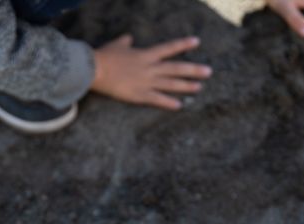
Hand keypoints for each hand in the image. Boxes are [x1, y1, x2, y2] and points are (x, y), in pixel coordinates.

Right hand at [91, 35, 211, 110]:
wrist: (95, 69)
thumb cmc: (104, 56)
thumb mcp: (117, 45)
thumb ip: (126, 42)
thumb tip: (129, 37)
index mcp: (145, 54)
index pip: (168, 48)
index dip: (183, 45)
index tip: (197, 42)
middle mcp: (150, 68)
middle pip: (176, 68)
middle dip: (193, 69)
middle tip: (209, 71)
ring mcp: (146, 82)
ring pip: (170, 84)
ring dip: (186, 86)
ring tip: (199, 87)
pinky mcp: (139, 95)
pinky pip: (157, 100)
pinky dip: (168, 103)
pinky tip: (179, 106)